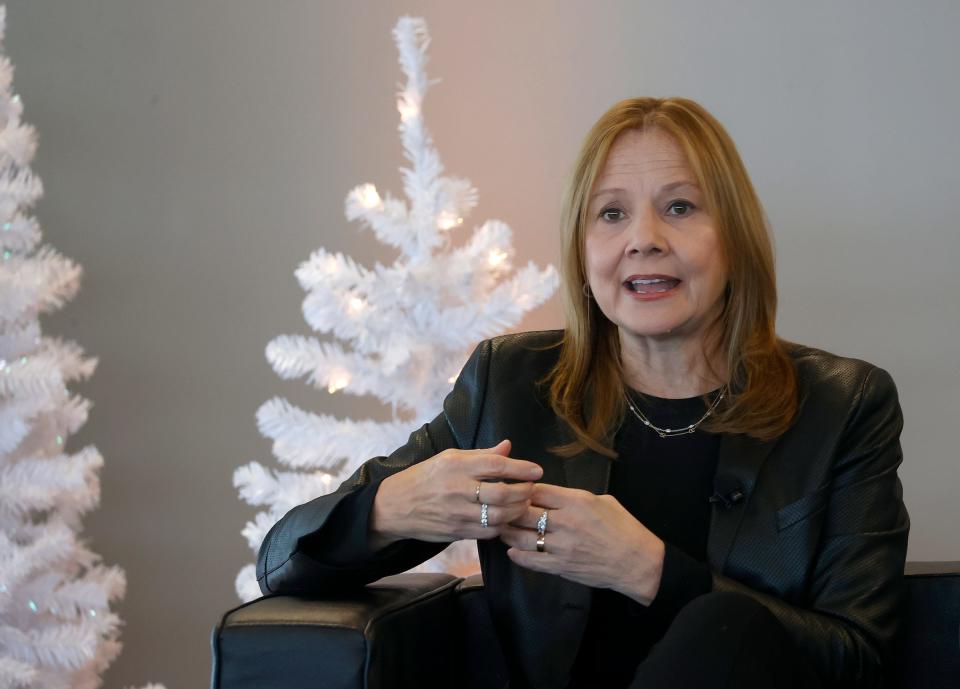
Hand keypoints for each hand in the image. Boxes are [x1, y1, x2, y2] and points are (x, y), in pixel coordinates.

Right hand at [371, 439, 543, 545]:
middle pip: (501, 493)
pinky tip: (508, 519)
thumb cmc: (425, 478)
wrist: (395, 506)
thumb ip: (481, 455)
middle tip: (532, 489)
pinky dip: (503, 526)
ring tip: (524, 504)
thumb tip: (508, 446)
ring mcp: (457, 513)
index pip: (496, 465)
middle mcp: (457, 489)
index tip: (537, 470)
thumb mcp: (449, 458)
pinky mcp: (456, 532)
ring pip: (498, 516)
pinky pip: (488, 532)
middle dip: (524, 492)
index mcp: (456, 465)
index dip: (521, 468)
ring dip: (517, 511)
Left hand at [499, 483, 665, 605]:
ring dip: (509, 533)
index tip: (515, 490)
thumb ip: (575, 498)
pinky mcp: (560, 566)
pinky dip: (518, 555)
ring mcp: (561, 546)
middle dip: (511, 509)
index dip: (522, 489)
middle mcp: (565, 522)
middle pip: (524, 512)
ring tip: (503, 529)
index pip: (537, 490)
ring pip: (522, 538)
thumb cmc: (624, 528)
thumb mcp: (603, 501)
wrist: (636, 562)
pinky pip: (531, 561)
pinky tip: (513, 551)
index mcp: (576, 501)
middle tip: (502, 509)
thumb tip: (553, 495)